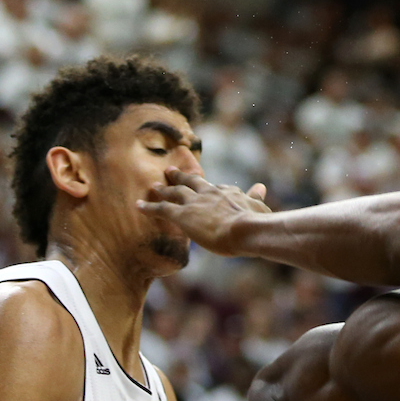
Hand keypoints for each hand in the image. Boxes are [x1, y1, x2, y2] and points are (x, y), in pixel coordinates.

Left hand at [138, 168, 271, 256]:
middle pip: (191, 182)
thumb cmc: (255, 222)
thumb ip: (256, 197)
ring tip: (154, 186)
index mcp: (227, 192)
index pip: (217, 189)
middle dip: (180, 177)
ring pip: (174, 193)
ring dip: (163, 189)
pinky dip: (149, 207)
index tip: (207, 188)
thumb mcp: (259, 206)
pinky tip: (138, 206)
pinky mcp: (182, 215)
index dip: (210, 189)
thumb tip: (261, 187)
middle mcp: (208, 193)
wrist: (245, 229)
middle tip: (170, 171)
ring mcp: (194, 203)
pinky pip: (161, 209)